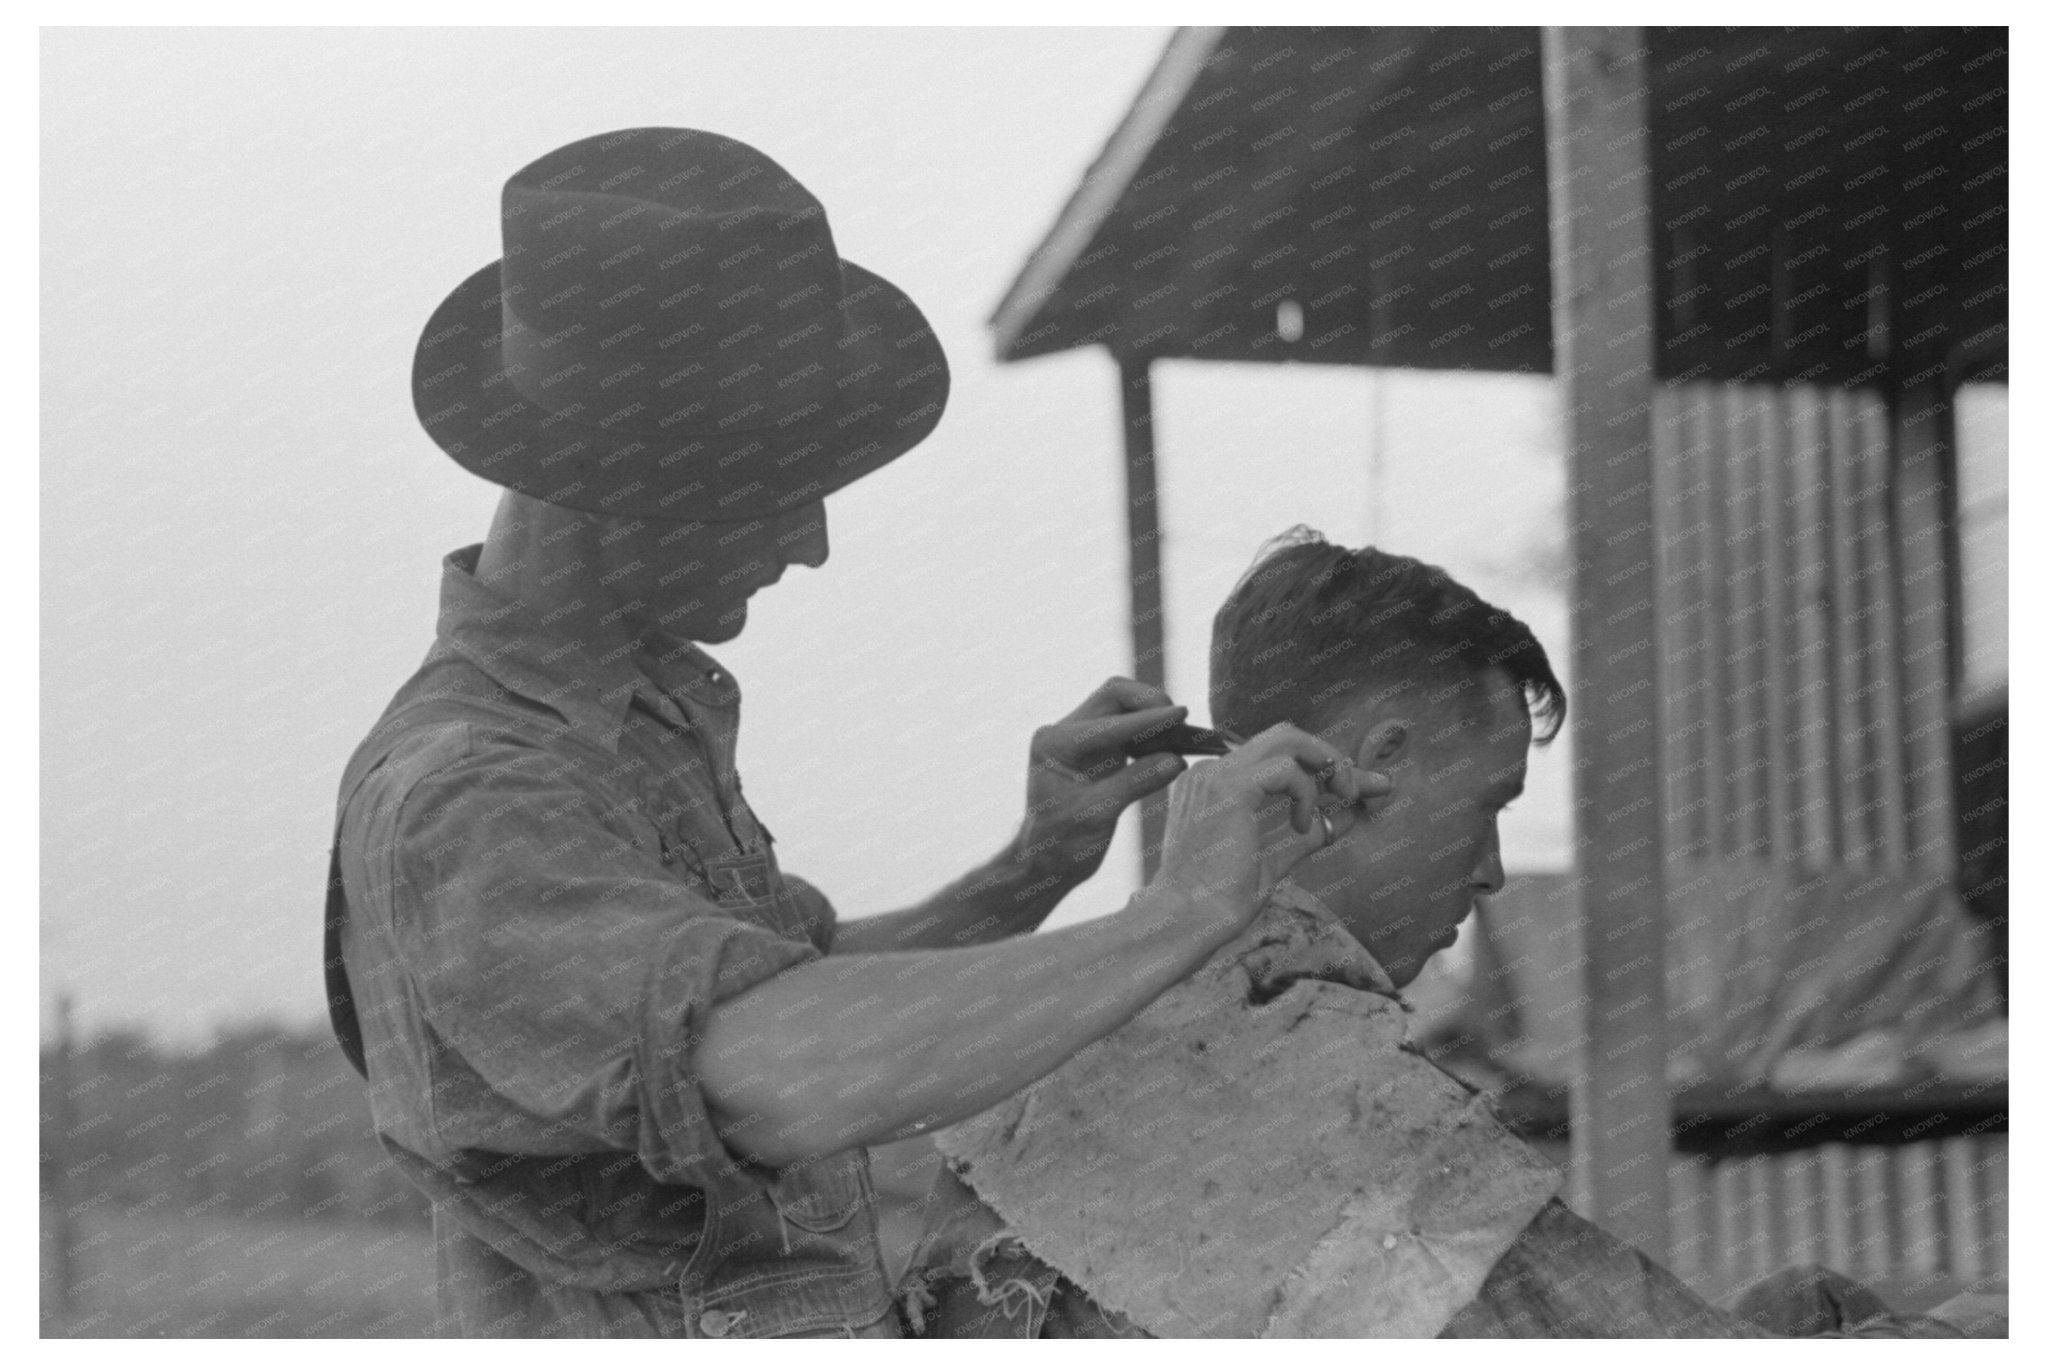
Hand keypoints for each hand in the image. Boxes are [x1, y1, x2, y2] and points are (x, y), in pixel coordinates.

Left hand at [1016, 677, 1190, 884]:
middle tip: (1181, 721)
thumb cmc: (1061, 844)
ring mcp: (1082, 739)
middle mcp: (1065, 732)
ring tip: (1183, 735)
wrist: (1048, 862)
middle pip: (1114, 697)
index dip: (1148, 720)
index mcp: (1055, 743)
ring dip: (1154, 717)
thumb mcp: (1097, 815)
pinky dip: (1154, 734)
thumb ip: (1135, 783)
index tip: (1181, 715)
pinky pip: (1131, 730)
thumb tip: (1177, 760)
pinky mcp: (1099, 750)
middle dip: (1150, 703)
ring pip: (1124, 708)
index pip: (1109, 722)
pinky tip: (1175, 746)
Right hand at [1152, 723, 1389, 934]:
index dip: (1322, 765)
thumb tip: (1348, 815)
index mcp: (1214, 783)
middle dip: (1329, 756)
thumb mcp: (1274, 855)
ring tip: (1341, 798)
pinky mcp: (1231, 788)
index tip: (1360, 786)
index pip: (1276, 754)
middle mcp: (1212, 770)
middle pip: (1285, 735)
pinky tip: (1302, 823)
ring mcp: (1218, 774)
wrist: (1187, 918)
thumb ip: (1307, 832)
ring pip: (1288, 739)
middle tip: (1353, 789)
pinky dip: (1308, 792)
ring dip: (1327, 766)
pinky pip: (1287, 768)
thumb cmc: (1220, 896)